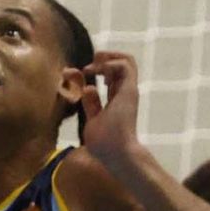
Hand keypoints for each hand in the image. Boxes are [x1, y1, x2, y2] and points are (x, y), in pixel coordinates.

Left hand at [78, 50, 141, 173]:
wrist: (116, 153)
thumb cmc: (105, 144)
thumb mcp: (92, 120)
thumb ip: (91, 104)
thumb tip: (88, 88)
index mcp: (116, 98)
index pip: (112, 75)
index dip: (96, 67)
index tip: (80, 73)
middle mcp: (124, 92)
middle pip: (122, 63)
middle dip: (104, 57)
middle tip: (88, 67)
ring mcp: (128, 90)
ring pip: (127, 60)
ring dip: (108, 56)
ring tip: (94, 66)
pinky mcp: (129, 90)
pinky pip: (126, 65)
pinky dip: (111, 62)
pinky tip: (98, 71)